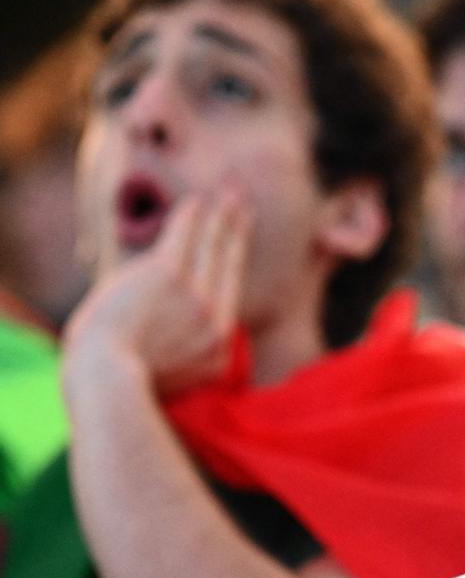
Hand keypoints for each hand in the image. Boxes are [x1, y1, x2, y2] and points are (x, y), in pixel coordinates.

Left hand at [63, 186, 251, 397]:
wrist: (105, 376)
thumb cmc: (123, 385)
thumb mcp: (172, 381)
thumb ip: (186, 359)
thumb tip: (181, 349)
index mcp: (217, 348)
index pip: (229, 293)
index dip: (235, 261)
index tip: (240, 241)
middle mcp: (214, 319)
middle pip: (230, 264)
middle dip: (238, 230)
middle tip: (244, 204)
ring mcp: (195, 297)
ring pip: (213, 246)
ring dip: (222, 215)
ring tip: (230, 193)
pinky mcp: (169, 275)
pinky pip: (184, 237)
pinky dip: (191, 217)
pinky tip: (195, 201)